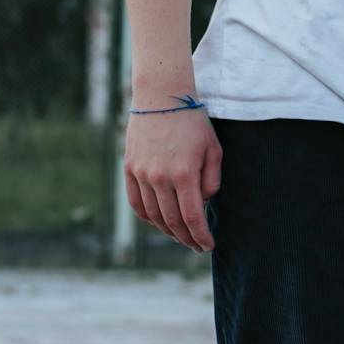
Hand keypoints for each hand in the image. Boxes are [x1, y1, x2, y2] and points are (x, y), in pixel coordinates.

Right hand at [124, 106, 222, 251]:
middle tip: (196, 246)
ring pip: (153, 216)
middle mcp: (160, 178)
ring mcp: (142, 174)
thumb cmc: (192, 122)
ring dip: (167, 231)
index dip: (201, 237)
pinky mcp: (130, 169)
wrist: (161, 96)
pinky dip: (147, 218)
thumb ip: (211, 181)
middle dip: (186, 238)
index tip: (207, 246)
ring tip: (180, 236)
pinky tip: (158, 223)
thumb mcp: (213, 149)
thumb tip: (202, 203)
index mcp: (185, 174)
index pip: (193, 218)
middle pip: (173, 222)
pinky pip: (136, 203)